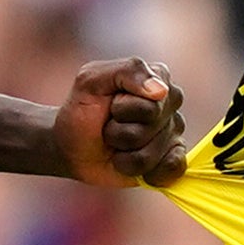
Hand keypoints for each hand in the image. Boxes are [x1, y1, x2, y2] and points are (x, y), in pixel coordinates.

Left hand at [55, 56, 189, 190]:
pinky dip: (146, 173)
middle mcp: (169, 104)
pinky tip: (132, 163)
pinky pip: (171, 169)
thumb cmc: (82, 111)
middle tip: (109, 126)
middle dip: (120, 131)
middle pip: (152, 126)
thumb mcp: (92, 80)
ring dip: (124, 155)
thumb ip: (128, 71)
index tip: (109, 103)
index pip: (152, 100)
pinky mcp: (170, 159)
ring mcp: (172, 133)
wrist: (72, 147)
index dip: (122, 108)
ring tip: (116, 145)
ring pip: (152, 154)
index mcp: (157, 78)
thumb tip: (161, 91)